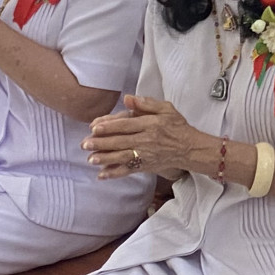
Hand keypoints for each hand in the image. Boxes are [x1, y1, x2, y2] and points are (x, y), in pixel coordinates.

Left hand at [84, 95, 209, 178]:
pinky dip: (115, 174)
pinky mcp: (146, 166)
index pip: (126, 125)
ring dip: (105, 159)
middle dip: (101, 143)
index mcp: (151, 124)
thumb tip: (128, 99)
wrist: (189, 148)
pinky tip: (102, 175)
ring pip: (122, 157)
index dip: (110, 126)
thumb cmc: (177, 126)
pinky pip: (128, 170)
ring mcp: (146, 155)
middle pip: (121, 142)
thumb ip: (147, 103)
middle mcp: (147, 140)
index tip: (94, 127)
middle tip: (85, 144)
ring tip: (90, 159)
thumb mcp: (166, 108)